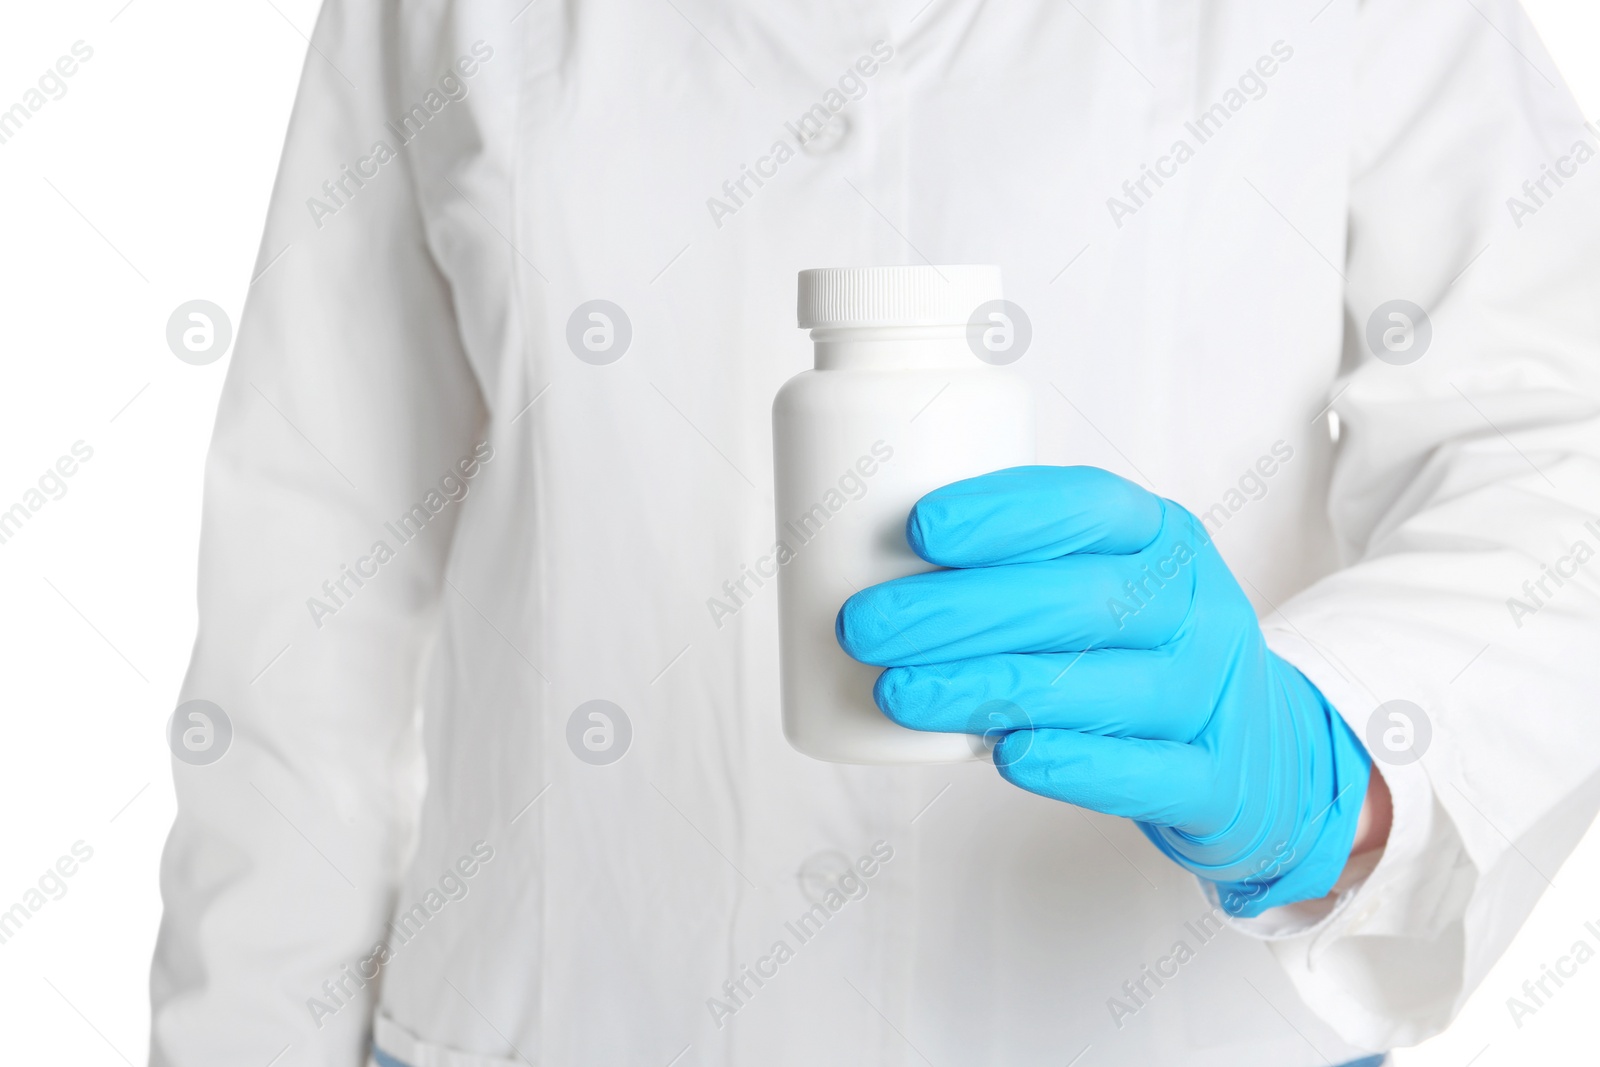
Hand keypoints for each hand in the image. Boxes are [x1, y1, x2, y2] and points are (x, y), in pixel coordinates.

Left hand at [835, 466, 1372, 915]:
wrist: (1264, 750)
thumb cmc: (1142, 648)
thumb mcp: (1112, 580)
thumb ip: (1025, 564)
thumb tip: (859, 558)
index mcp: (1164, 537)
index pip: (1091, 508)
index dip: (1006, 514)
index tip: (919, 527)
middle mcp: (1194, 607)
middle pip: (1078, 600)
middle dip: (959, 611)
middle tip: (865, 624)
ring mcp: (1209, 695)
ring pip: (1094, 688)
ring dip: (985, 688)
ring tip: (896, 692)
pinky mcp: (1212, 780)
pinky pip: (1141, 772)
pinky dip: (1071, 764)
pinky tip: (1005, 756)